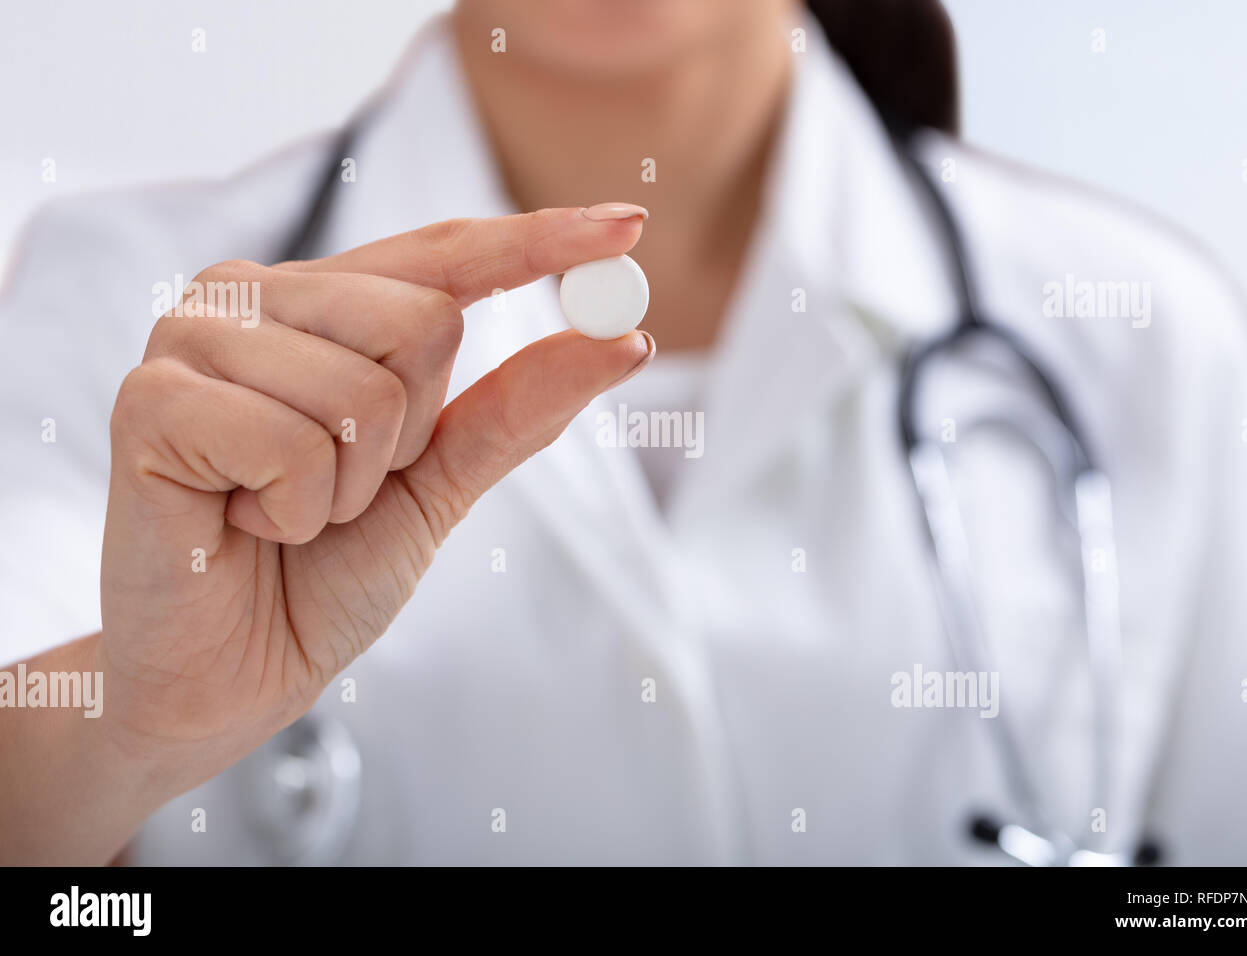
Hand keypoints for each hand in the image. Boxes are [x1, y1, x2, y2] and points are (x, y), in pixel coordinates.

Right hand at [99, 207, 651, 791]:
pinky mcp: (148, 399)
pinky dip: (292, 511)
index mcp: (322, 304)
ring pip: (363, 389)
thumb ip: (519, 407)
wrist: (226, 676)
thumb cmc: (322, 574)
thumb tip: (622, 337)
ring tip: (280, 510)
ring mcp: (194, 337)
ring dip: (346, 487)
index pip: (446, 254)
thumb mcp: (441, 484)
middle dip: (410, 438)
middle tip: (339, 488)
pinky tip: (240, 522)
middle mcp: (254, 297)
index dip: (539, 239)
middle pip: (423, 320)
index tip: (628, 225)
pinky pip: (292, 444)